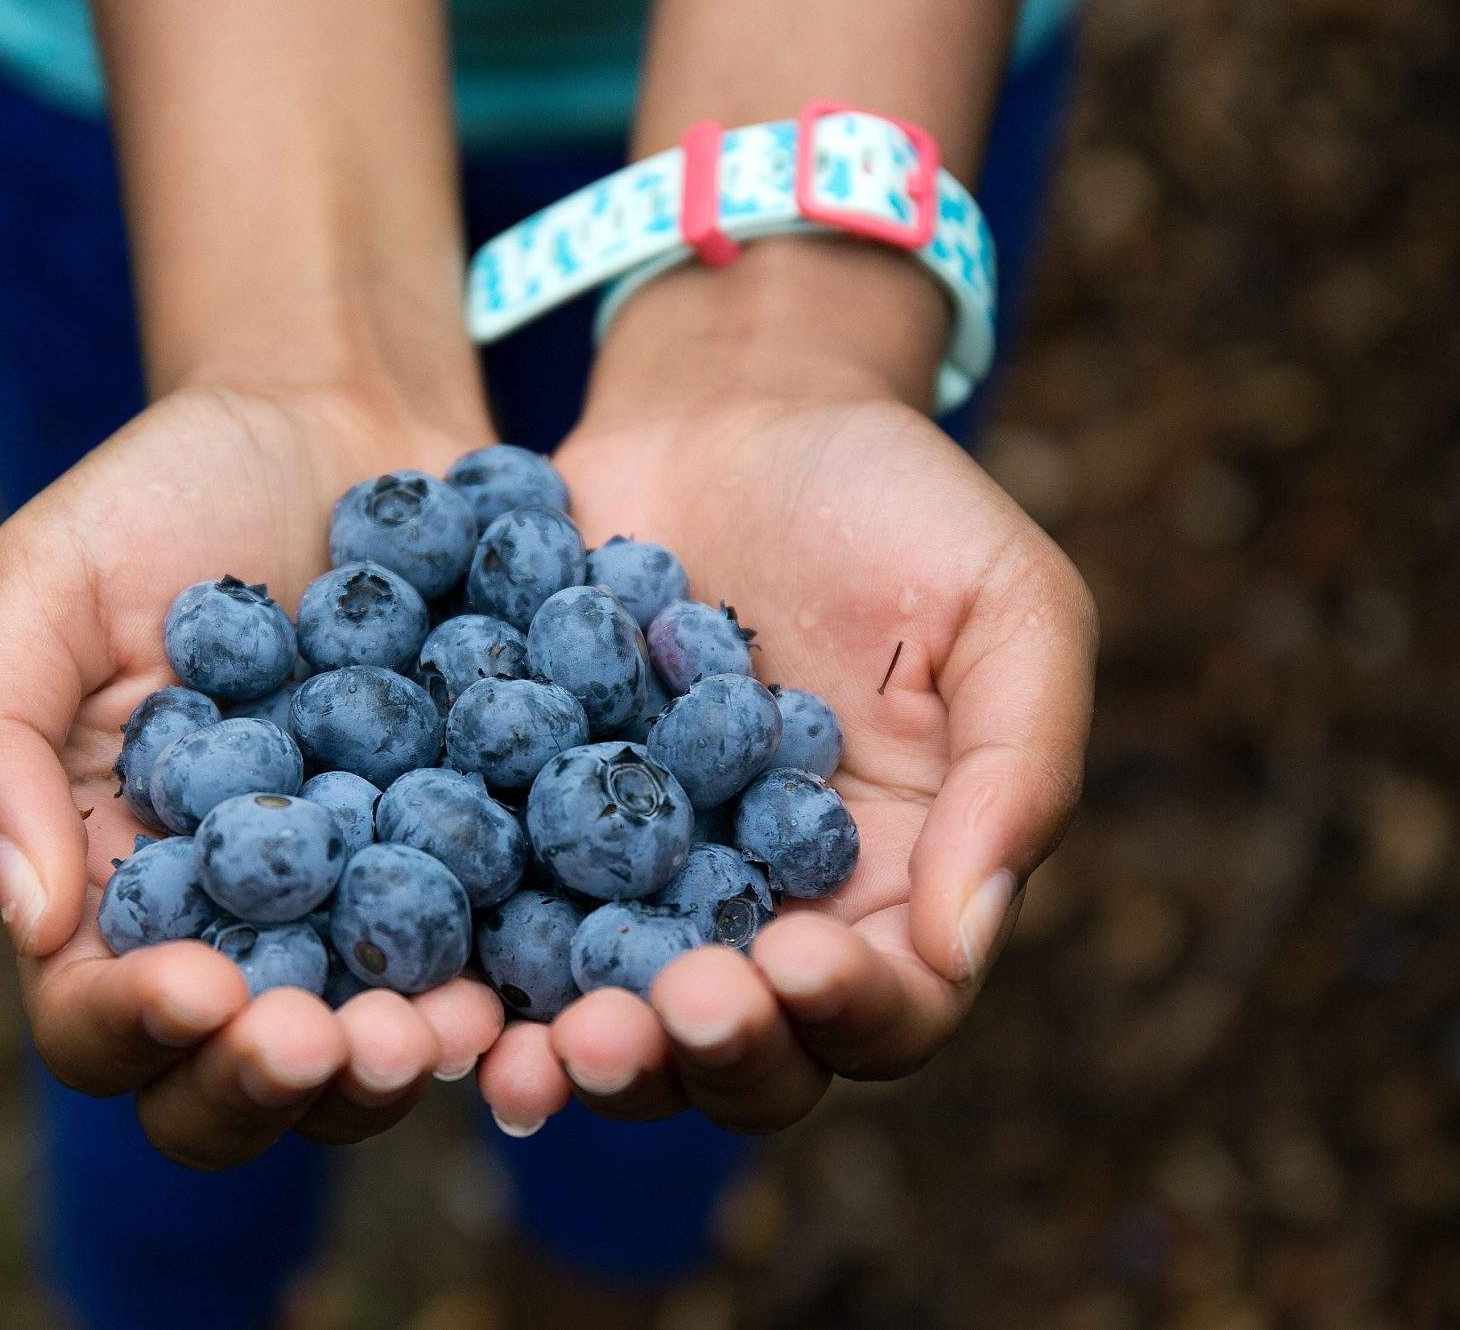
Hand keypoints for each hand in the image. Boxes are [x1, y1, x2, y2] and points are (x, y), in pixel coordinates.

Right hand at [0, 386, 503, 1167]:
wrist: (338, 420)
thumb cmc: (163, 499)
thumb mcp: (41, 585)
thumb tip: (29, 920)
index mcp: (111, 890)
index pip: (96, 1018)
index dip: (137, 1028)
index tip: (194, 988)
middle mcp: (238, 935)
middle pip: (238, 1080)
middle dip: (276, 1083)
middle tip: (327, 1040)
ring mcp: (365, 916)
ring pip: (370, 1052)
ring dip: (399, 1061)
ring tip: (440, 1026)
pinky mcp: (479, 874)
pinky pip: (495, 963)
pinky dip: (511, 988)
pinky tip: (533, 970)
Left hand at [479, 348, 1095, 1134]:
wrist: (735, 406)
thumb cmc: (896, 500)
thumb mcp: (1006, 607)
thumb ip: (1018, 769)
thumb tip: (961, 944)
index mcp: (895, 886)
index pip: (890, 1006)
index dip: (845, 1010)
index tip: (794, 960)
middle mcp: (764, 913)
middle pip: (746, 1051)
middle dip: (699, 1052)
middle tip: (646, 1017)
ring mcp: (640, 883)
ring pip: (617, 1018)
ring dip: (584, 1051)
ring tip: (540, 1043)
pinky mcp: (532, 830)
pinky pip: (504, 924)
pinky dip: (477, 972)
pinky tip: (442, 985)